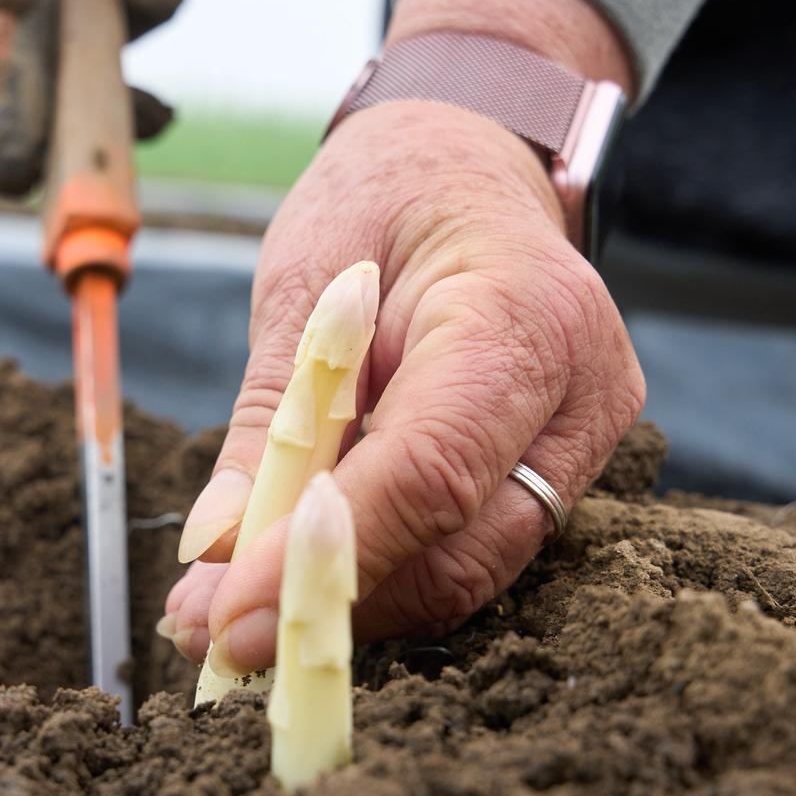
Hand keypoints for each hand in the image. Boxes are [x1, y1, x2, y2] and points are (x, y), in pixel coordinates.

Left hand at [161, 0, 645, 671]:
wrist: (467, 161)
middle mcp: (583, 392)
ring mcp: (586, 440)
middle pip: (462, 548)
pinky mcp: (562, 473)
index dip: (327, 555)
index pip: (430, 469)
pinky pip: (472, 550)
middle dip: (330, 601)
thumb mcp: (302, 278)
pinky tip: (297, 575)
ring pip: (470, 570)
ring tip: (234, 612)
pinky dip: (384, 574)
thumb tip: (217, 548)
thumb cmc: (386, 196)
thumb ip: (268, 415)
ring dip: (350, 604)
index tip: (228, 616)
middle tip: (210, 634)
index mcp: (526, 314)